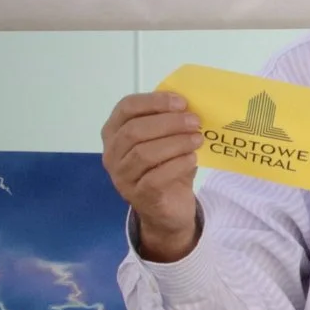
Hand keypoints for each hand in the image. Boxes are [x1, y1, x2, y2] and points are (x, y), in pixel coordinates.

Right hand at [103, 93, 205, 261]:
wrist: (168, 208)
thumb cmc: (166, 167)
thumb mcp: (166, 140)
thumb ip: (170, 122)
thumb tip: (190, 104)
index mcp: (115, 132)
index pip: (126, 108)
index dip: (154, 101)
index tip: (182, 102)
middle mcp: (112, 153)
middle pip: (134, 131)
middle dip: (168, 123)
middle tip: (195, 121)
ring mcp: (122, 176)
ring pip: (143, 154)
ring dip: (175, 143)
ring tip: (197, 139)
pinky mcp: (138, 195)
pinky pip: (155, 177)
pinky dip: (177, 165)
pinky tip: (192, 159)